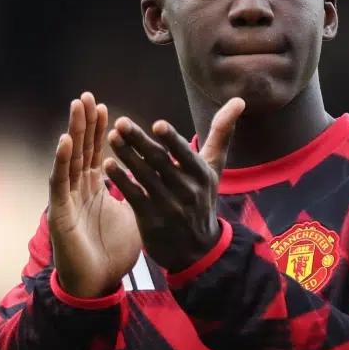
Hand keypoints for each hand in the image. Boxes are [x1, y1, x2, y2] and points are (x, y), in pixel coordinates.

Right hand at [47, 92, 142, 298]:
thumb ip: (141, 195)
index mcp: (96, 189)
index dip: (102, 132)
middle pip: (81, 149)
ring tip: (76, 107)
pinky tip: (65, 141)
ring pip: (69, 159)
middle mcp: (79, 189)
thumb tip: (160, 182)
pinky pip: (60, 182)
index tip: (109, 109)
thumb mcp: (134, 217)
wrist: (98, 284)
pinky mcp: (60, 211)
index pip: (97, 153)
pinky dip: (61, 160)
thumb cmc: (113, 252)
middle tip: (88, 96)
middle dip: (84, 122)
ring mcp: (68, 199)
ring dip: (72, 131)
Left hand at [103, 98, 245, 272]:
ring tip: (112, 137)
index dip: (172, 140)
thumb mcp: (215, 168)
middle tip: (121, 122)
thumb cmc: (203, 199)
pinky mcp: (152, 220)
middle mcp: (187, 191)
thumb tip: (239, 100)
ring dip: (127, 156)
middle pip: (160, 162)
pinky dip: (121, 181)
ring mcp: (169, 207)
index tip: (157, 124)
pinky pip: (134, 196)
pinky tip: (109, 165)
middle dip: (140, 141)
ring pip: (145, 177)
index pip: (186, 154)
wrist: (196, 249)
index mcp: (202, 175)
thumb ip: (222, 133)